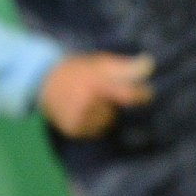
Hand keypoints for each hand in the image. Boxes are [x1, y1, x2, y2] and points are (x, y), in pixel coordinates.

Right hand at [38, 52, 152, 138]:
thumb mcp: (102, 63)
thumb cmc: (80, 71)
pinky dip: (94, 123)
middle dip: (112, 103)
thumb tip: (150, 65)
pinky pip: (95, 131)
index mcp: (97, 83)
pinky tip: (83, 113)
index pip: (128, 96)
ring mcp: (78, 117)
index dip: (141, 96)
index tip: (146, 95)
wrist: (46, 84)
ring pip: (106, 123)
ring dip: (103, 114)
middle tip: (99, 93)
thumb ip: (126, 67)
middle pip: (115, 111)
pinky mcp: (73, 129)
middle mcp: (86, 102)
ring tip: (90, 103)